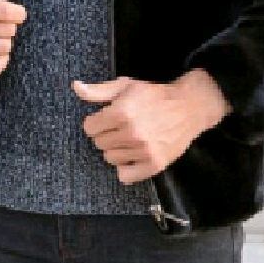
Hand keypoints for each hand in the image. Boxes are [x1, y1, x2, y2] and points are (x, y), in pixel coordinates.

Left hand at [73, 74, 215, 184]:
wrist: (187, 107)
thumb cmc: (154, 95)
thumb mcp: (125, 86)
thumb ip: (98, 91)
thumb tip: (76, 87)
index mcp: (122, 111)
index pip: (89, 127)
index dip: (96, 121)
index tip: (107, 118)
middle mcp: (132, 132)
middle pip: (98, 143)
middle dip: (106, 134)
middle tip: (121, 126)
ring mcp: (143, 150)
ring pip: (110, 158)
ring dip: (116, 149)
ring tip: (129, 138)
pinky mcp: (154, 164)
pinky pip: (125, 176)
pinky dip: (125, 167)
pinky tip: (133, 154)